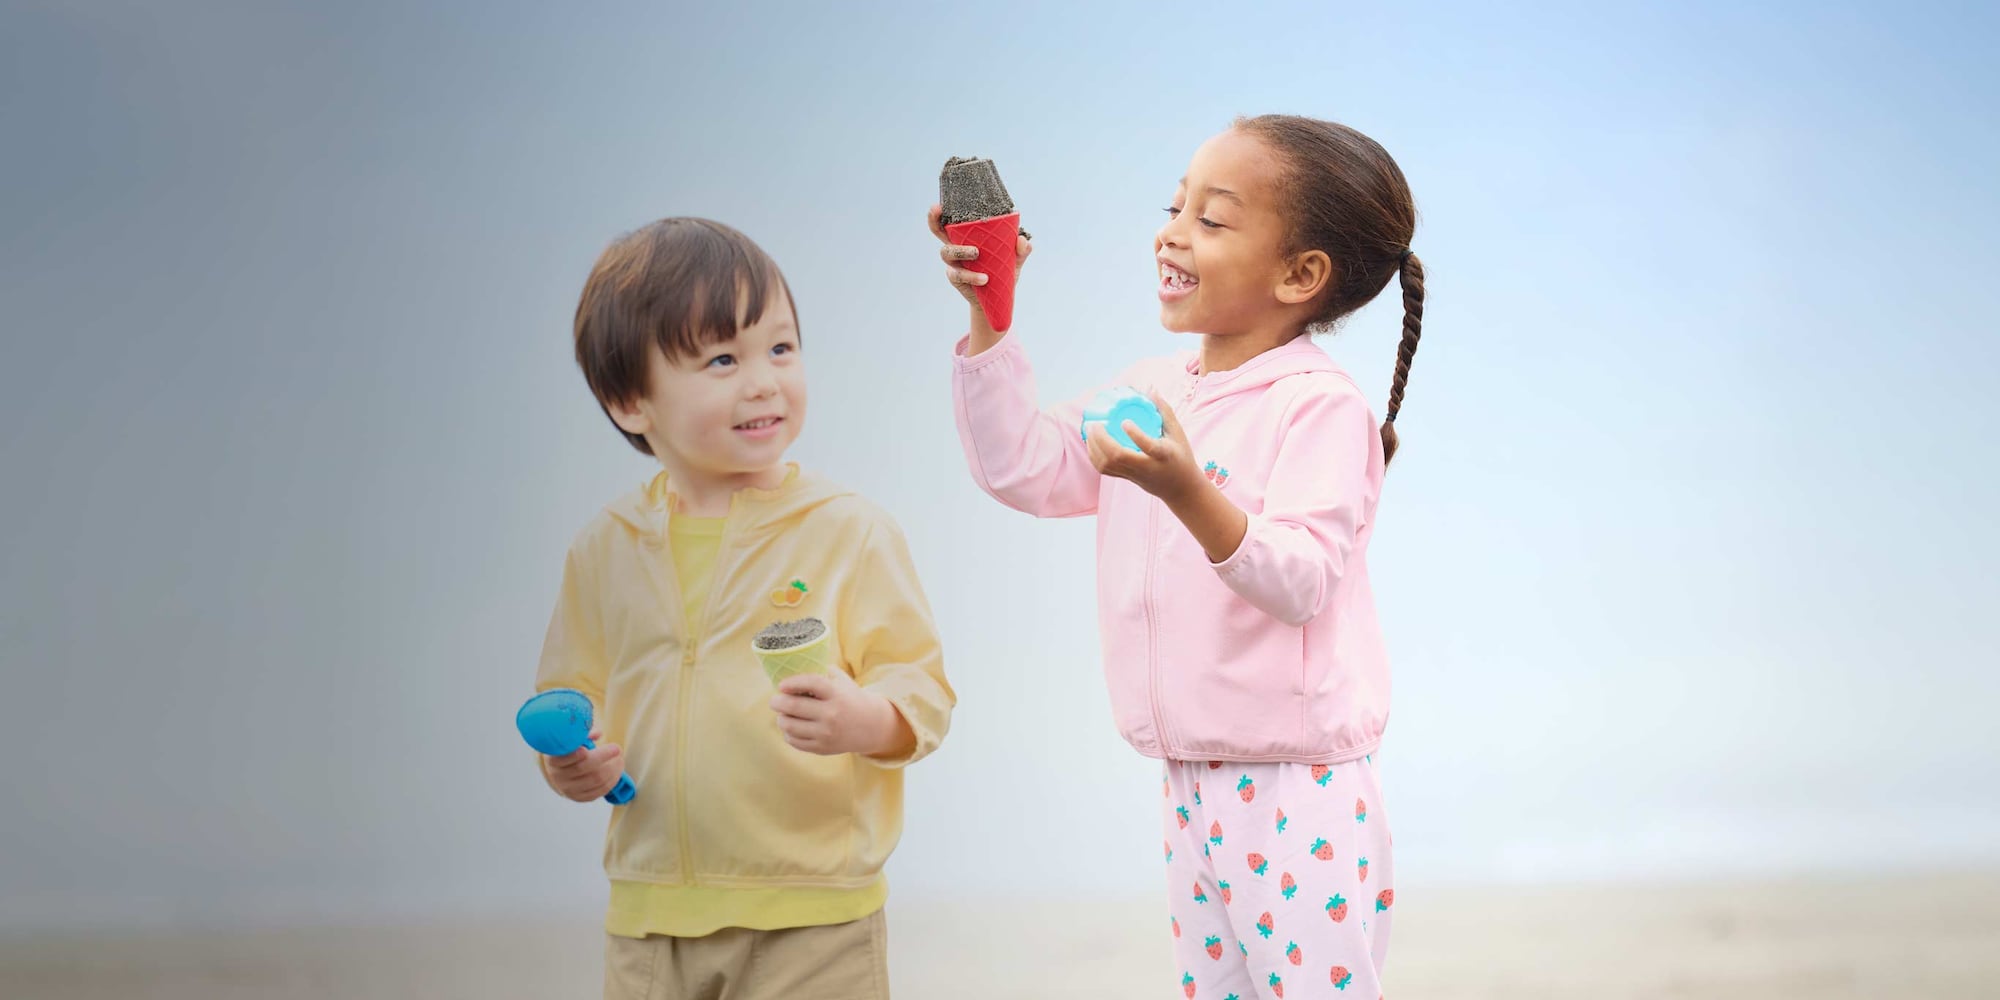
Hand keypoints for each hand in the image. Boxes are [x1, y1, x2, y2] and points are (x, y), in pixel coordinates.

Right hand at [543, 722, 625, 802]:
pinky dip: (612, 780)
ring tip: (620, 759)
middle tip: (617, 748)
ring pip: (595, 780)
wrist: (562, 771)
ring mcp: (569, 789)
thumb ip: (582, 735)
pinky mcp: (580, 797)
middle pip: (583, 768)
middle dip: (603, 757)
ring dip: (612, 769)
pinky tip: (617, 771)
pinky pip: (600, 790)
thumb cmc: (569, 750)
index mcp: (553, 761)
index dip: (575, 755)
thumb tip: (597, 733)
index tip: (587, 749)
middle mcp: (558, 777)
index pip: (563, 759)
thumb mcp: (571, 740)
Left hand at [770, 669, 910, 756]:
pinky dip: (788, 733)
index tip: (781, 685)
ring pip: (789, 726)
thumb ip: (822, 671)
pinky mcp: (822, 748)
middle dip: (777, 702)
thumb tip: (794, 665)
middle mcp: (831, 714)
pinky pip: (795, 741)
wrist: (871, 726)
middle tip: (774, 700)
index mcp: (837, 694)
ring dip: (781, 718)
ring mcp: (826, 733)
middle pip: (793, 707)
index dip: (792, 682)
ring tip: (782, 715)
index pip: (811, 683)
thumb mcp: (842, 681)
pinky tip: (791, 728)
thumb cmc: (851, 698)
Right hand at [928, 202, 1031, 308]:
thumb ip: (1021, 250)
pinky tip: (984, 278)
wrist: (997, 298)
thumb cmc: (1003, 272)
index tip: (937, 207)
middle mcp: (956, 247)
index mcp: (966, 236)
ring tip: (976, 254)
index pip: (949, 222)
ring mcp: (954, 263)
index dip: (938, 215)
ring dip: (960, 251)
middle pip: (939, 233)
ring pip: (947, 252)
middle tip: (957, 221)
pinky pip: (957, 274)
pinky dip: (970, 275)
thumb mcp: (1015, 260)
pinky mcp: (955, 278)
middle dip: (936, 224)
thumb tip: (1022, 240)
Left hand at [1085, 392, 1204, 502]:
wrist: (1180, 488)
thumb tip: (1150, 388)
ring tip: (1090, 429)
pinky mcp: (1126, 478)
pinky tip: (1091, 442)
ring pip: (1107, 465)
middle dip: (1102, 440)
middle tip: (1095, 423)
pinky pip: (1104, 469)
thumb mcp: (1178, 433)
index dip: (1135, 435)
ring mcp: (1134, 474)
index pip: (1149, 447)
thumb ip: (1164, 411)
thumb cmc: (1180, 456)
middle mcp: (1147, 467)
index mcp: (1163, 455)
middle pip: (1118, 457)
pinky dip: (1093, 455)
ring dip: (1094, 447)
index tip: (1124, 422)